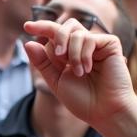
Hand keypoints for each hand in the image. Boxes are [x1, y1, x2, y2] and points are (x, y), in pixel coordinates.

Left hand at [23, 18, 136, 136]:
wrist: (102, 110)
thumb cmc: (81, 99)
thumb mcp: (56, 81)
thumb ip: (43, 63)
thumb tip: (28, 43)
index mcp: (69, 55)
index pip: (54, 35)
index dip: (42, 27)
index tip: (27, 26)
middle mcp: (82, 46)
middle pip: (66, 26)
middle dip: (58, 37)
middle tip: (59, 55)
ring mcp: (96, 44)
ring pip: (76, 33)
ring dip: (72, 53)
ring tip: (79, 73)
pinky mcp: (110, 43)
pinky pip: (90, 38)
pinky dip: (83, 54)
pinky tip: (87, 69)